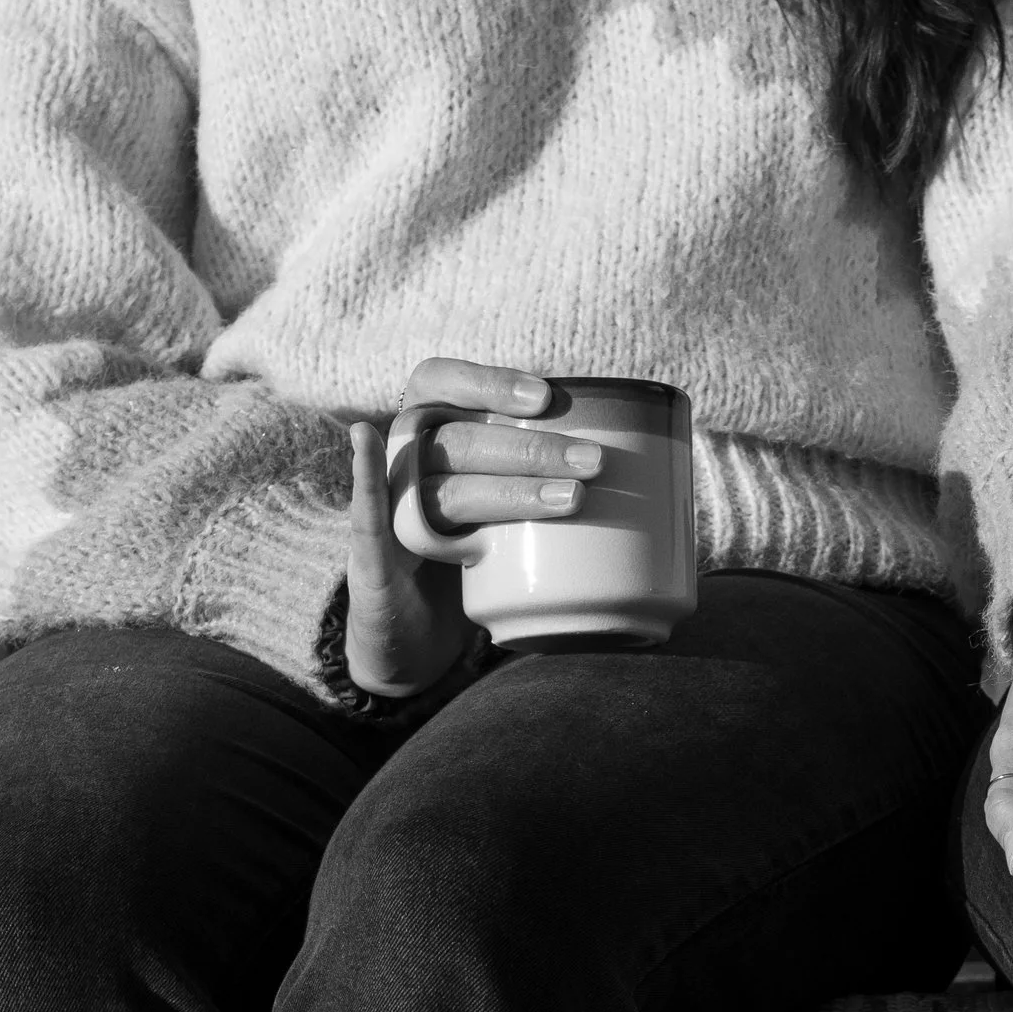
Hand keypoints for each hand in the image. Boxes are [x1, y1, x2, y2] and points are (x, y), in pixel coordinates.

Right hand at [343, 357, 599, 700]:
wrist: (413, 629)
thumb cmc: (474, 549)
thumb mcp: (507, 504)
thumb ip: (544, 473)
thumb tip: (651, 464)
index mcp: (429, 430)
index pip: (445, 382)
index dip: (491, 381)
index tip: (546, 399)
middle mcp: (403, 457)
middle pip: (462, 440)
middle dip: (531, 449)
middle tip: (593, 464)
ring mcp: (388, 505)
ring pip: (445, 487)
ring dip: (508, 491)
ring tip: (570, 499)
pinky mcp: (372, 553)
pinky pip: (365, 512)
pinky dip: (362, 476)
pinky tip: (361, 438)